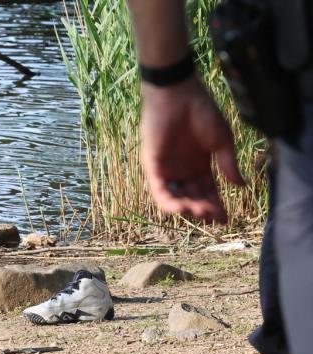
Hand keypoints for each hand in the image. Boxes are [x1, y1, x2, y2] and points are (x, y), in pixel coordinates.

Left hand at [140, 76, 244, 222]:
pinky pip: (159, 190)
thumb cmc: (201, 111)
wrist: (178, 94)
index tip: (226, 219)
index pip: (208, 192)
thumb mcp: (222, 140)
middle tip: (214, 217)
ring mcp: (167, 168)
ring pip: (176, 198)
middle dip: (203, 210)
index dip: (216, 206)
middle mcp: (182, 170)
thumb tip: (241, 187)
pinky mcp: (152, 165)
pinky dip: (169, 202)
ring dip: (188, 209)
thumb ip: (228, 164)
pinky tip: (183, 209)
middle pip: (193, 198)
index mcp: (200, 164)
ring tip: (201, 213)